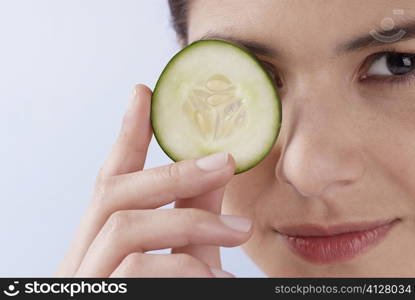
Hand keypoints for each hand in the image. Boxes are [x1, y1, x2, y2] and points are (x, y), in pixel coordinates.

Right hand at [55, 84, 252, 276]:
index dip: (126, 136)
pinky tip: (219, 279)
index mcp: (100, 244)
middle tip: (226, 161)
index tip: (143, 93)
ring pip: (124, 227)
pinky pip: (137, 270)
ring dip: (190, 222)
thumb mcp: (187, 261)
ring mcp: (84, 280)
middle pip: (111, 194)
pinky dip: (186, 268)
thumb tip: (215, 169)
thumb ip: (192, 221)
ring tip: (241, 231)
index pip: (109, 182)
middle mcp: (82, 258)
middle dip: (172, 175)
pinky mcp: (97, 298)